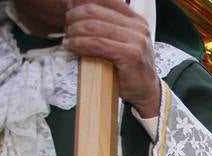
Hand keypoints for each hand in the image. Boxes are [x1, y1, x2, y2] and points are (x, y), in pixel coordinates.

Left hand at [64, 0, 160, 116]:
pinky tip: (71, 46)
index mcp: (136, 20)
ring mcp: (136, 40)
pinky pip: (97, 44)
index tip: (70, 7)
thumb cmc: (128, 67)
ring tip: (67, 38)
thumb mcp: (120, 40)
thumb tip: (75, 7)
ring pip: (93, 27)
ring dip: (74, 32)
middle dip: (73, 17)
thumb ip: (105, 25)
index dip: (82, 1)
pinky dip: (79, 44)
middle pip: (94, 11)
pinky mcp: (131, 55)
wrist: (145, 91)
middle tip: (66, 27)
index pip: (105, 0)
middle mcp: (138, 27)